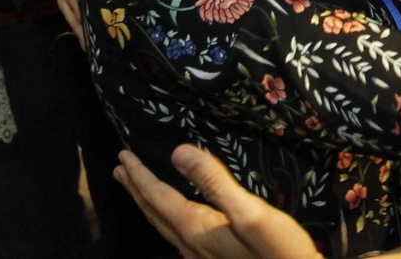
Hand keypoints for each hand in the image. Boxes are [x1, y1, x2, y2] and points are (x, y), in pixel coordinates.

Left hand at [114, 147, 319, 258]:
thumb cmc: (281, 251)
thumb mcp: (251, 213)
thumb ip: (214, 182)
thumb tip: (177, 152)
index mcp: (196, 229)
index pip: (158, 197)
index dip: (139, 175)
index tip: (123, 156)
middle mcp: (191, 246)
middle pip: (155, 213)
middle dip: (136, 189)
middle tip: (119, 169)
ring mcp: (201, 257)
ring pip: (163, 226)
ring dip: (147, 204)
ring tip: (137, 188)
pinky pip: (176, 235)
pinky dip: (165, 217)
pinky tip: (172, 218)